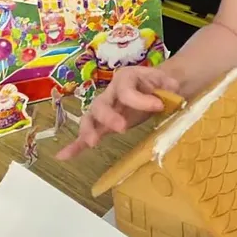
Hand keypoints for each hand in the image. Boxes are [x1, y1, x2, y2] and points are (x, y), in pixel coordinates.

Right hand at [55, 66, 178, 159]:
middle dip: (108, 116)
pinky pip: (86, 133)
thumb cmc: (158, 83)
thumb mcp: (165, 79)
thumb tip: (172, 87)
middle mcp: (110, 93)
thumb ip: (167, 82)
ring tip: (93, 143)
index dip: (141, 99)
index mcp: (125, 79)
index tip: (159, 106)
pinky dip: (74, 145)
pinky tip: (63, 156)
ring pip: (89, 118)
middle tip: (122, 128)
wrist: (155, 86)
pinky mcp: (103, 124)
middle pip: (101, 104)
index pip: (126, 91)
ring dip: (88, 131)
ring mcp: (104, 109)